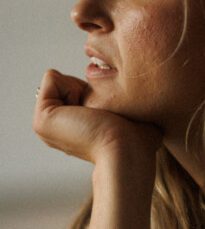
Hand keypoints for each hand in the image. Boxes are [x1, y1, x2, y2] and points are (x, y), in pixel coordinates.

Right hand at [33, 69, 161, 164]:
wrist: (127, 152)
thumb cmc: (138, 139)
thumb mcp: (133, 115)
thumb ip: (125, 102)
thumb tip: (137, 92)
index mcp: (73, 128)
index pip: (80, 87)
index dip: (98, 91)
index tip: (108, 115)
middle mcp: (56, 128)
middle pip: (68, 81)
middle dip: (87, 89)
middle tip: (101, 115)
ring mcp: (45, 125)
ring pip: (59, 79)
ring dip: (81, 89)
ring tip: (94, 115)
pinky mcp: (42, 119)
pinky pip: (52, 77)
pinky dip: (71, 86)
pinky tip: (84, 112)